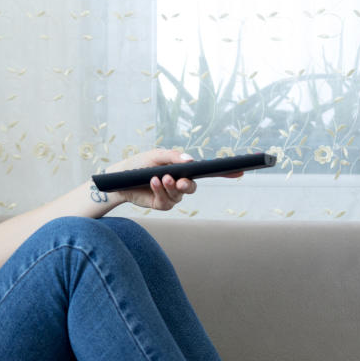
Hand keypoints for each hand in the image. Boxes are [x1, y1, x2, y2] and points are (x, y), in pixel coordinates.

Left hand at [103, 148, 241, 210]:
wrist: (119, 179)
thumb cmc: (139, 164)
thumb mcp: (156, 156)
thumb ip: (173, 156)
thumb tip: (191, 160)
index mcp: (183, 169)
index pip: (208, 172)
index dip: (225, 172)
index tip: (240, 171)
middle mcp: (180, 183)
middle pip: (193, 186)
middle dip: (188, 184)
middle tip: (180, 181)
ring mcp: (172, 195)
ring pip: (179, 194)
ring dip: (170, 186)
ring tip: (161, 178)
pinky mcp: (161, 204)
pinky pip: (166, 200)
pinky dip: (159, 190)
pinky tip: (153, 182)